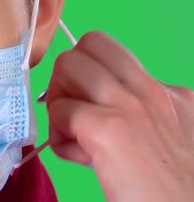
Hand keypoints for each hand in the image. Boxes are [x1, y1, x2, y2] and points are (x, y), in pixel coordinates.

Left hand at [46, 31, 193, 201]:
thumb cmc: (171, 191)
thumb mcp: (163, 140)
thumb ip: (133, 117)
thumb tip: (88, 111)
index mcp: (168, 94)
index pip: (110, 54)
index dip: (89, 78)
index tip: (91, 109)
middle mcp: (152, 91)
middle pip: (88, 44)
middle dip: (68, 77)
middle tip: (74, 115)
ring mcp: (130, 106)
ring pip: (68, 64)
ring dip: (59, 99)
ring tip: (74, 134)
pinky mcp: (108, 129)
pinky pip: (59, 110)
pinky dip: (58, 134)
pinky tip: (80, 157)